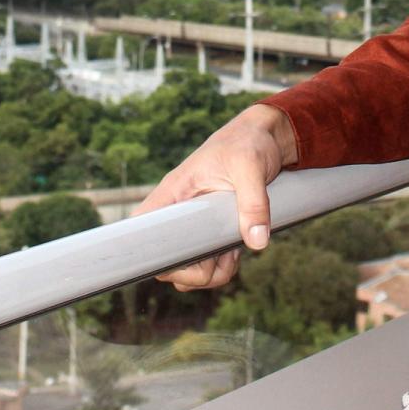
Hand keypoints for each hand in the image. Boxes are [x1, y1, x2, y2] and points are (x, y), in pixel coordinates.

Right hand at [132, 103, 298, 290]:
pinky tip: (237, 249)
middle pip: (166, 262)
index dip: (154, 253)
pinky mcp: (212, 231)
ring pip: (187, 268)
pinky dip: (222, 267)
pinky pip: (206, 264)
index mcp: (174, 192)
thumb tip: (256, 243)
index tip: (187, 257)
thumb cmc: (248, 141)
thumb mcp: (250, 166)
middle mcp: (179, 212)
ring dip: (211, 272)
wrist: (265, 136)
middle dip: (194, 272)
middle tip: (221, 256)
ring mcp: (194, 224)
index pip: (142, 230)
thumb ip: (253, 203)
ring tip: (232, 251)